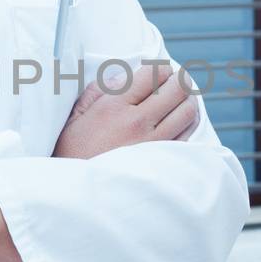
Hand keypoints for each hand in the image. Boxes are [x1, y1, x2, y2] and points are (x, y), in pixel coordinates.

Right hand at [53, 59, 199, 159]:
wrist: (77, 193)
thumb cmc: (72, 153)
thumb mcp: (75, 116)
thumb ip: (99, 90)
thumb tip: (125, 76)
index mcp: (114, 106)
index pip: (153, 73)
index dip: (160, 68)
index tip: (157, 72)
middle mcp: (137, 122)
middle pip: (177, 88)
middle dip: (177, 80)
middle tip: (172, 82)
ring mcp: (153, 143)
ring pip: (188, 110)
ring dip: (187, 100)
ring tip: (178, 100)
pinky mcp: (162, 161)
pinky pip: (189, 134)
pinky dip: (188, 122)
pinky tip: (180, 120)